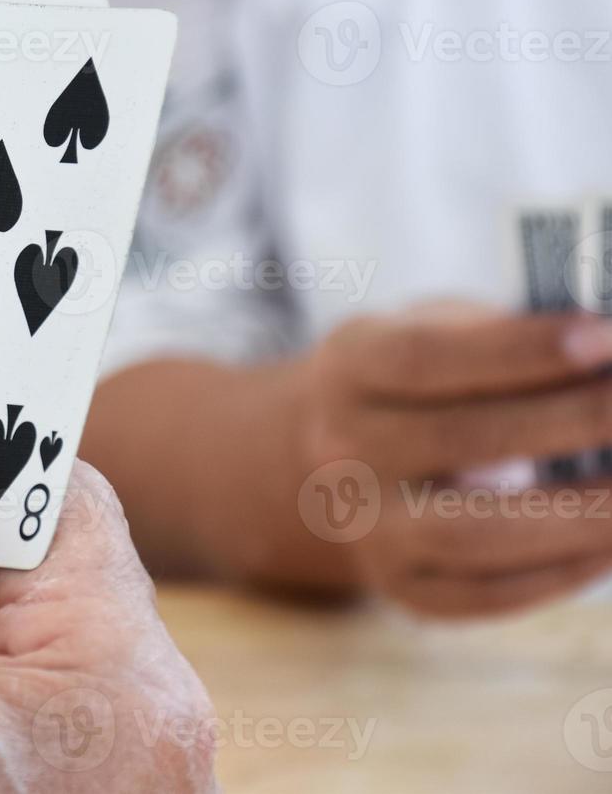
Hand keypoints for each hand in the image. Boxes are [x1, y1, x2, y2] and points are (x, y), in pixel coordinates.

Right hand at [299, 302, 611, 615]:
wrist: (343, 462)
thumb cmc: (423, 383)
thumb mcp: (440, 332)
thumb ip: (504, 340)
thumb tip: (604, 362)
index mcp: (349, 370)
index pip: (425, 360)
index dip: (519, 351)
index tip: (604, 337)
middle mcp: (342, 452)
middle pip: (459, 441)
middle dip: (572, 422)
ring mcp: (368, 528)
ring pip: (471, 533)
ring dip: (577, 516)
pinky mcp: (404, 586)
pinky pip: (485, 595)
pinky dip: (558, 575)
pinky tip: (611, 546)